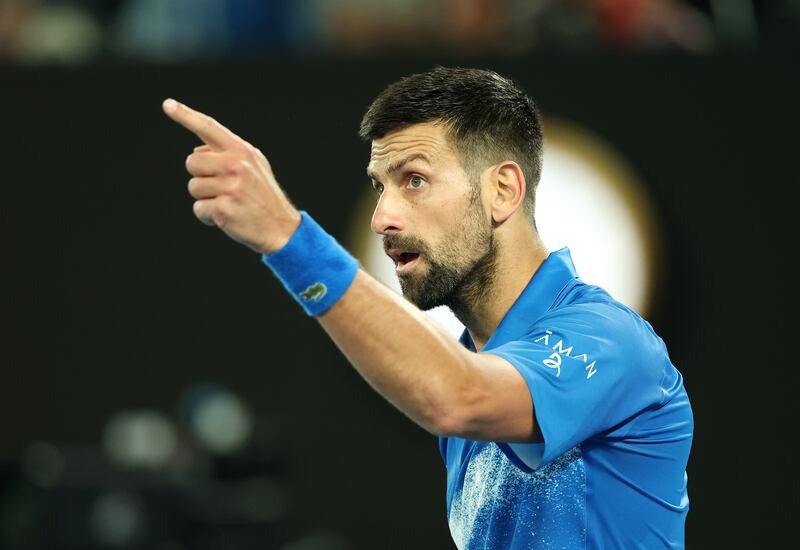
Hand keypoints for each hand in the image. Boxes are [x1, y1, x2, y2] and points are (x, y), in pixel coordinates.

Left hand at [162, 98, 300, 253]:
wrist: (280, 227)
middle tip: (223, 188)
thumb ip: (229, 154)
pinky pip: (198, 209)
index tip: (167, 105)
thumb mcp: (255, 166)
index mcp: (242, 151)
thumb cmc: (263, 196)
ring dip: (205, 198)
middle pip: (192, 162)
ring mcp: (229, 187)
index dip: (186, 116)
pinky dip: (208, 216)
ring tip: (228, 202)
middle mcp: (236, 165)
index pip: (209, 128)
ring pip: (193, 187)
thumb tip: (197, 151)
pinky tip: (226, 217)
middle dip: (201, 176)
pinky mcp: (222, 209)